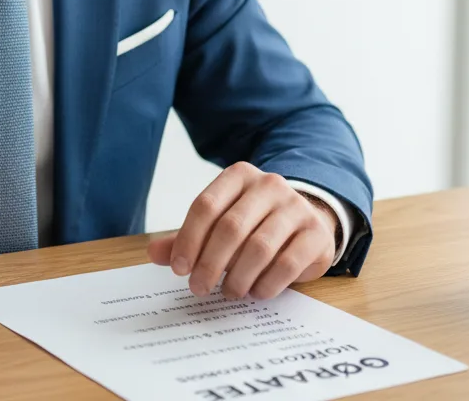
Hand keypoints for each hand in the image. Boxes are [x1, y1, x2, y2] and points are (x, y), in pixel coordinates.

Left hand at [146, 162, 336, 300]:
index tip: (178, 269)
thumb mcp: (221, 223)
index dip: (188, 239)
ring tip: (228, 293)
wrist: (308, 220)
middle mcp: (268, 185)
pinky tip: (256, 292)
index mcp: (239, 176)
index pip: (205, 205)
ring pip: (259, 246)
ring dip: (238, 276)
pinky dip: (267, 283)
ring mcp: (296, 207)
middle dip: (210, 263)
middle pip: (230, 227)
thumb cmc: (255, 223)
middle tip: (198, 288)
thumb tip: (152, 253)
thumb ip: (189, 236)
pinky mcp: (316, 233)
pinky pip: (288, 262)